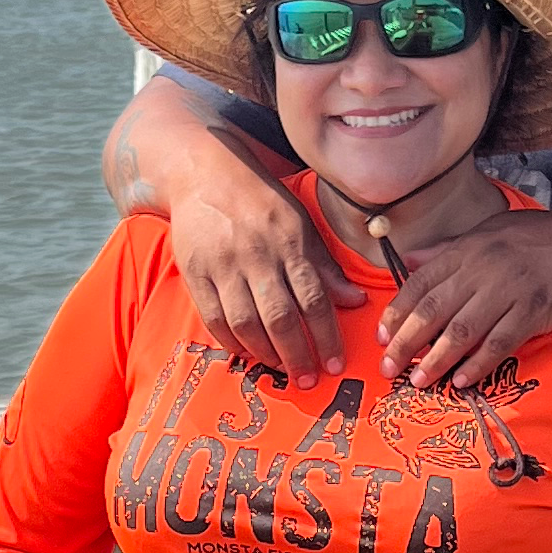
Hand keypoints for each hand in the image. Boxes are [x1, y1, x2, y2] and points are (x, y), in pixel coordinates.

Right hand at [160, 148, 366, 384]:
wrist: (203, 174)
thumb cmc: (260, 202)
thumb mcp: (300, 224)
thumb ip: (325, 266)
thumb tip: (356, 301)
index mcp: (289, 241)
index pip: (314, 298)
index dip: (326, 335)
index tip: (334, 363)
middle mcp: (257, 255)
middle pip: (280, 317)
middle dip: (297, 354)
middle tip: (307, 379)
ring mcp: (223, 266)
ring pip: (246, 323)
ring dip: (265, 353)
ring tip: (280, 368)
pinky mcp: (195, 273)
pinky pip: (214, 319)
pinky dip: (232, 342)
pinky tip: (247, 353)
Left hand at [379, 215, 551, 391]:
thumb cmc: (549, 241)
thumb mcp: (494, 233)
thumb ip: (450, 251)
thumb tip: (407, 259)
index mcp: (471, 247)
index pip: (421, 281)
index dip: (397, 312)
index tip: (381, 339)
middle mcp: (485, 264)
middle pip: (434, 309)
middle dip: (407, 343)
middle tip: (390, 370)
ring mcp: (511, 285)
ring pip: (462, 329)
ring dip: (437, 359)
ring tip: (419, 382)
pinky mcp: (537, 307)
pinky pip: (500, 341)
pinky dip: (479, 364)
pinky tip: (463, 381)